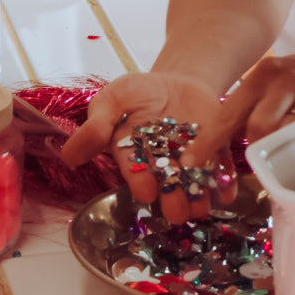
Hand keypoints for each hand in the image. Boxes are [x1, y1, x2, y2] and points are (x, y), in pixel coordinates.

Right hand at [62, 71, 236, 224]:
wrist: (177, 82)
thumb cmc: (139, 93)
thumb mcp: (112, 100)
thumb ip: (95, 127)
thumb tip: (67, 157)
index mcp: (134, 156)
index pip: (135, 171)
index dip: (139, 181)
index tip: (145, 191)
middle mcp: (162, 165)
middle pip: (167, 185)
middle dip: (172, 200)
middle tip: (177, 212)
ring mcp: (191, 162)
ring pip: (195, 184)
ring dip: (199, 197)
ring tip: (202, 206)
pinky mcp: (217, 153)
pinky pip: (222, 170)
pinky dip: (226, 181)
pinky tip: (228, 191)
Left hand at [185, 31, 294, 165]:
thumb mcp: (285, 80)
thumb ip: (260, 107)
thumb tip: (235, 147)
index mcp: (263, 75)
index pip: (226, 113)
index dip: (206, 141)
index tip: (190, 163)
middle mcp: (281, 82)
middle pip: (250, 128)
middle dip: (247, 156)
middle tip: (243, 175)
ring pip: (280, 137)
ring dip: (277, 158)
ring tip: (283, 166)